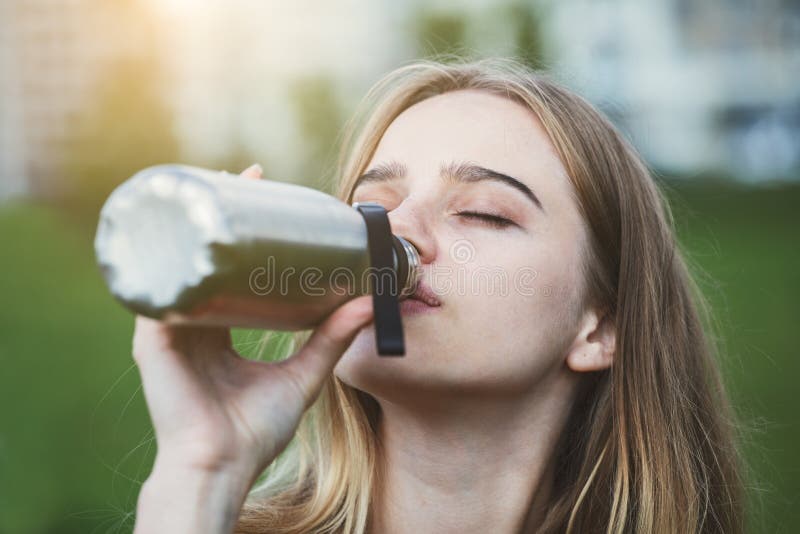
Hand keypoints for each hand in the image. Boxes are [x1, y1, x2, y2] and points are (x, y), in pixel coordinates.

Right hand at [132, 163, 374, 480]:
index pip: (226, 270)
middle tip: (244, 174)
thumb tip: (369, 300)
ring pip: (175, 259)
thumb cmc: (255, 430)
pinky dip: (164, 252)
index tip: (264, 197)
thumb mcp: (303, 374)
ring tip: (217, 182)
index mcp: (215, 333)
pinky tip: (176, 219)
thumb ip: (332, 338)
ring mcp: (166, 327)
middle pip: (200, 254)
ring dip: (191, 218)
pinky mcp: (151, 336)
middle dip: (217, 213)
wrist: (222, 466)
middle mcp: (188, 323)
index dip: (243, 235)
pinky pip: (153, 285)